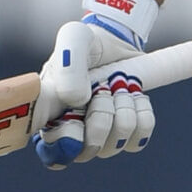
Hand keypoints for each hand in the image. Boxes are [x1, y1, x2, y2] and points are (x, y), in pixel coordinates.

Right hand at [31, 0, 159, 167]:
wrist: (116, 40)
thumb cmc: (87, 41)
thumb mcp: (73, 39)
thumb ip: (68, 67)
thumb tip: (76, 102)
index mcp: (49, 115)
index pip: (51, 153)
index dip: (64, 145)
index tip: (76, 119)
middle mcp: (72, 131)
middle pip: (87, 151)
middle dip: (101, 117)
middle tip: (103, 88)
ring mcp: (100, 136)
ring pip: (114, 146)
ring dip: (123, 110)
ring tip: (119, 85)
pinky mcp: (126, 132)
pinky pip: (138, 139)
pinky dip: (142, 114)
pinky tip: (135, 95)